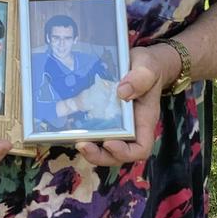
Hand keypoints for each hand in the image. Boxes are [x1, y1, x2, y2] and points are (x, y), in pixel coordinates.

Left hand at [74, 46, 173, 166]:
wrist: (139, 62)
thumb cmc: (148, 67)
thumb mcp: (148, 67)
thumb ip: (141, 78)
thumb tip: (122, 92)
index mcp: (144, 121)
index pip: (140, 148)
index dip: (125, 152)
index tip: (109, 142)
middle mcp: (130, 128)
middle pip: (117, 154)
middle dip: (99, 155)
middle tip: (82, 145)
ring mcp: (115, 123)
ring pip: (102, 146)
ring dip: (88, 148)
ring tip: (73, 138)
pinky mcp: (102, 115)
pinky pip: (92, 129)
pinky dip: (81, 131)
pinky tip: (68, 123)